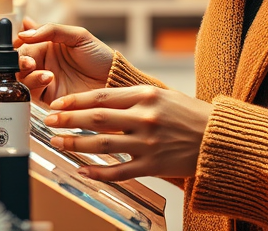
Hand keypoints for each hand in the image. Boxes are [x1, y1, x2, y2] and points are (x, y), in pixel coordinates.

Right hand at [15, 18, 114, 104]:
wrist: (114, 80)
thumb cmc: (99, 56)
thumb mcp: (78, 36)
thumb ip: (51, 30)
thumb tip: (24, 30)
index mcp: (48, 46)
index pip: (24, 45)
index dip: (19, 46)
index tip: (20, 45)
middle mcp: (44, 64)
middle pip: (19, 63)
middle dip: (20, 62)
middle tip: (29, 62)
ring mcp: (45, 81)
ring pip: (22, 78)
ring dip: (28, 75)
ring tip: (46, 73)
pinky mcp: (48, 98)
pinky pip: (32, 93)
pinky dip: (35, 86)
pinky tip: (48, 79)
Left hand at [43, 86, 212, 180]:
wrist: (218, 139)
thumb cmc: (191, 115)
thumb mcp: (163, 96)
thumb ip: (134, 98)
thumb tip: (102, 101)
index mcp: (146, 95)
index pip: (102, 96)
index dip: (76, 100)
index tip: (59, 104)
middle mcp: (145, 117)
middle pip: (96, 118)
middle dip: (68, 119)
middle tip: (49, 120)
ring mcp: (148, 143)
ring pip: (102, 144)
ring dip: (76, 143)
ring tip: (59, 142)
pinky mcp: (152, 165)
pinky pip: (119, 171)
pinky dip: (98, 172)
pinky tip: (83, 171)